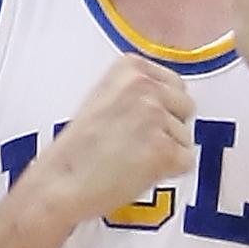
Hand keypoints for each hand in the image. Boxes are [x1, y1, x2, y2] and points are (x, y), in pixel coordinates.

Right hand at [33, 54, 194, 219]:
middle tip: (136, 141)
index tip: (137, 121)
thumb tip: (168, 99)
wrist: (61, 181)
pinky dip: (167, 171)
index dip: (161, 107)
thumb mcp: (104, 97)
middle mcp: (144, 85)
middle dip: (169, 126)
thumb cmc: (79, 147)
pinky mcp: (163, 148)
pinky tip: (138, 169)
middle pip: (186, 106)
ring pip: (186, 136)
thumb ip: (137, 91)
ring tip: (130, 156)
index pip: (174, 83)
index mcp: (129, 66)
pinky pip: (186, 161)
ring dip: (165, 150)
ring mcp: (154, 116)